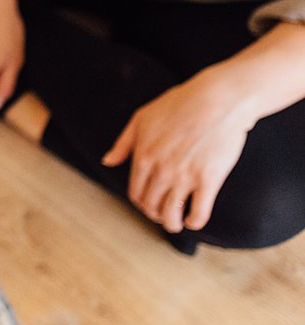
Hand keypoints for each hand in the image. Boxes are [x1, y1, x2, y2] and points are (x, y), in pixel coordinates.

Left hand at [103, 70, 252, 232]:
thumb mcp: (141, 118)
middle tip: (163, 215)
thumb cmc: (179, 105)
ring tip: (177, 223)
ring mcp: (184, 177)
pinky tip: (195, 220)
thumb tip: (107, 161)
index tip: (149, 205)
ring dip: (172, 224)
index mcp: (143, 156)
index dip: (141, 203)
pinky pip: (199, 212)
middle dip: (155, 214)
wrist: (216, 99)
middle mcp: (160, 170)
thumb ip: (123, 143)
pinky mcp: (208, 180)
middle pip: (152, 206)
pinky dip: (195, 221)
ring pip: (172, 214)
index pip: (135, 193)